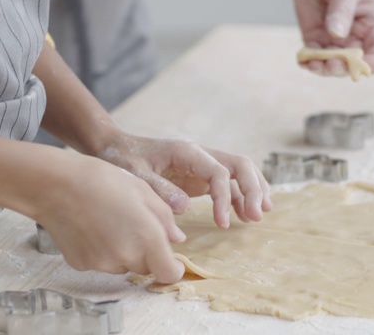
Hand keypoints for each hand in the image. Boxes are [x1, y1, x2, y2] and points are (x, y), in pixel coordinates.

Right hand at [31, 149, 184, 283]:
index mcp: (148, 238)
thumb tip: (176, 239)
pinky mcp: (81, 264)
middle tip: (135, 226)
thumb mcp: (143, 190)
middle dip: (147, 253)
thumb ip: (165, 218)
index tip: (173, 260)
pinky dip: (101, 251)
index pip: (169, 273)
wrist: (57, 184)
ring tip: (110, 222)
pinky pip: (100, 262)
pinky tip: (91, 227)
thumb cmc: (103, 180)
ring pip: (122, 265)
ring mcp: (102, 263)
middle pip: (146, 268)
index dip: (173, 268)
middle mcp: (126, 257)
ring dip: (124, 252)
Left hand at [96, 132, 272, 229]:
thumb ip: (159, 189)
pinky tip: (243, 216)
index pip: (219, 172)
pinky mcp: (199, 177)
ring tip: (258, 217)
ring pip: (239, 172)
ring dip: (253, 191)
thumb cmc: (123, 158)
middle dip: (253, 189)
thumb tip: (185, 208)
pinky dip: (238, 198)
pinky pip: (227, 184)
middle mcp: (200, 155)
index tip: (221, 224)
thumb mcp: (135, 174)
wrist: (115, 148)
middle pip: (239, 165)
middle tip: (258, 216)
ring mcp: (202, 165)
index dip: (224, 198)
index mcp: (187, 151)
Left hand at [286, 0, 373, 75]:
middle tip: (332, 65)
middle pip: (354, 62)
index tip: (364, 69)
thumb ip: (342, 9)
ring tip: (314, 65)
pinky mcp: (317, 42)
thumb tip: (336, 34)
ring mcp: (336, 42)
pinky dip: (308, 62)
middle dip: (343, 68)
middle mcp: (357, 38)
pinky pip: (313, 57)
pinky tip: (303, 61)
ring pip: (333, 64)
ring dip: (324, 68)